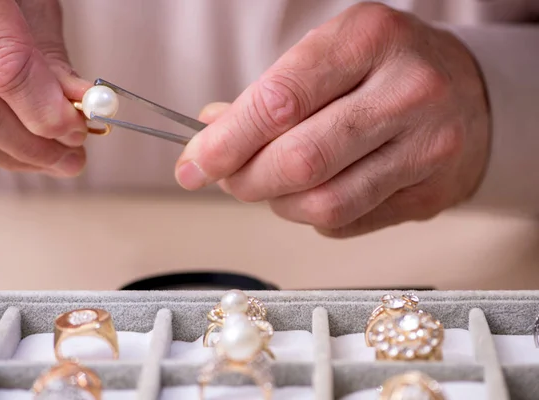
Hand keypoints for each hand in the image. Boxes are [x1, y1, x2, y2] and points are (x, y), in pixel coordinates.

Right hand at [0, 0, 90, 175]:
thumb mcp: (32, 4)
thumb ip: (49, 55)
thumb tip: (79, 108)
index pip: (3, 64)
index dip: (45, 109)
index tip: (78, 128)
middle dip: (30, 143)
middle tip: (72, 155)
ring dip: (9, 153)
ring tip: (53, 160)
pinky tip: (20, 149)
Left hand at [175, 2, 489, 237]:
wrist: (469, 92)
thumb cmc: (383, 69)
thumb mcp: (329, 55)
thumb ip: (268, 94)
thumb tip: (210, 133)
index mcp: (368, 39)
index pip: (280, 100)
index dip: (226, 142)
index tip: (193, 164)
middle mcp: (407, 91)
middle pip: (300, 160)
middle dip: (245, 179)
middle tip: (225, 178)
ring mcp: (426, 147)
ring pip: (323, 203)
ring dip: (278, 202)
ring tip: (271, 183)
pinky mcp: (430, 194)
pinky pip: (347, 222)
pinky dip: (312, 215)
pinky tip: (314, 191)